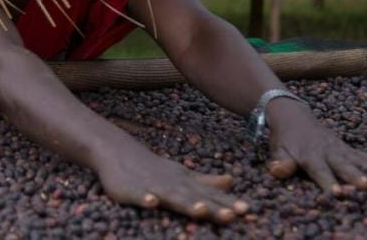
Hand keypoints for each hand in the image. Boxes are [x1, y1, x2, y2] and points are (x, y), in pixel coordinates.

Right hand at [96, 140, 248, 222]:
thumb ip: (206, 182)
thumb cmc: (154, 169)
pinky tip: (151, 203)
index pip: (210, 195)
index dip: (228, 203)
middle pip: (196, 198)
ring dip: (186, 203)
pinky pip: (138, 196)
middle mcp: (173, 185)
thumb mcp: (183, 175)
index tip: (248, 211)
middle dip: (214, 207)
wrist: (118, 152)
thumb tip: (232, 181)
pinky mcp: (130, 190)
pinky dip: (145, 199)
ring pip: (171, 196)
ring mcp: (152, 187)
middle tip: (234, 215)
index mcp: (185, 183)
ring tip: (200, 210)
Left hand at [265, 98, 366, 194]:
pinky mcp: (351, 149)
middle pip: (345, 165)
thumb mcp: (278, 150)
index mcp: (310, 156)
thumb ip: (280, 162)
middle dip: (356, 176)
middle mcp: (330, 152)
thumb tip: (277, 170)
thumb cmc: (286, 140)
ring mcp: (342, 150)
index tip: (337, 192)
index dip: (328, 181)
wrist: (294, 116)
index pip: (320, 171)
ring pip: (362, 160)